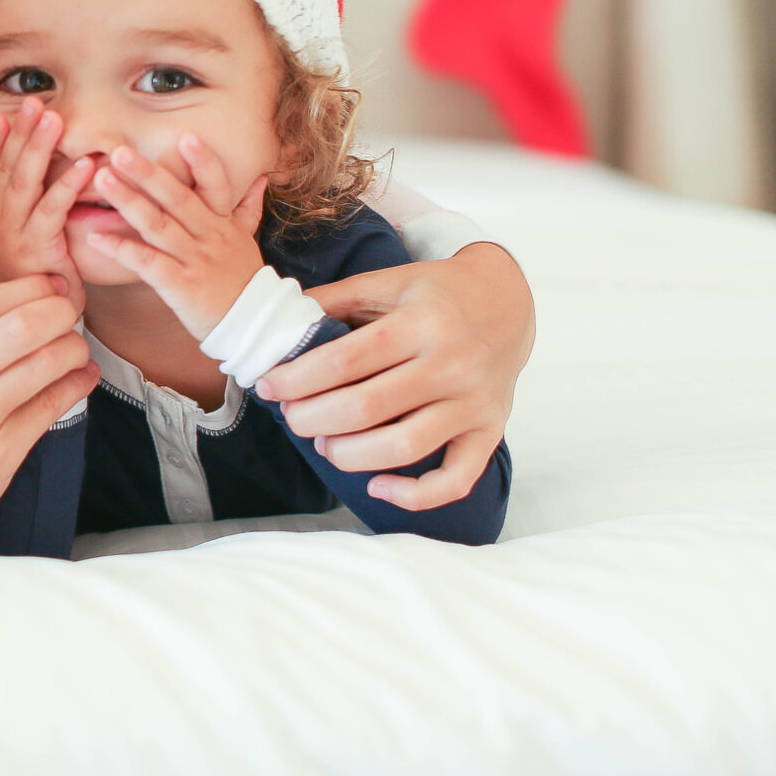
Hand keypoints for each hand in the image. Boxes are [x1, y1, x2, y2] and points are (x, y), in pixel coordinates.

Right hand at [0, 96, 93, 312]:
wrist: (34, 324)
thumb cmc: (25, 280)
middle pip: (4, 169)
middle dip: (18, 133)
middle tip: (33, 102)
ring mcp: (13, 236)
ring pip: (22, 184)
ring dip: (38, 149)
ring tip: (54, 120)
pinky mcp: (38, 250)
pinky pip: (52, 211)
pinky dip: (66, 185)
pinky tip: (84, 166)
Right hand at [0, 274, 97, 565]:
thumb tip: (24, 302)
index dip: (32, 287)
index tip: (53, 286)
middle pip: (22, 326)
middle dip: (60, 313)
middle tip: (71, 315)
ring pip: (43, 364)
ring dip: (73, 349)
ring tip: (76, 349)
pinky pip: (50, 407)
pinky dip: (76, 385)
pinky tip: (82, 378)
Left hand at [81, 134, 269, 339]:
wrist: (253, 327)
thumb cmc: (242, 280)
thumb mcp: (248, 240)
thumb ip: (248, 206)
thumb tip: (259, 176)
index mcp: (223, 223)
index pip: (215, 185)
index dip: (203, 161)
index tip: (185, 136)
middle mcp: (209, 236)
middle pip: (178, 199)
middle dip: (148, 173)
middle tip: (119, 151)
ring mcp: (194, 260)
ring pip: (158, 225)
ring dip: (128, 201)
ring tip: (103, 180)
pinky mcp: (179, 285)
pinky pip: (146, 263)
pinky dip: (121, 249)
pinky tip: (97, 237)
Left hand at [256, 242, 532, 510]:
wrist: (507, 301)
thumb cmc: (436, 293)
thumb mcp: (387, 280)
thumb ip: (334, 299)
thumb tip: (277, 323)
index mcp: (420, 322)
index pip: (344, 360)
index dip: (297, 379)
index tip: (268, 386)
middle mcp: (450, 364)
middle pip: (365, 408)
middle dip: (312, 419)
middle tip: (292, 417)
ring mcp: (472, 403)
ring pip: (402, 448)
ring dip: (350, 455)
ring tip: (325, 445)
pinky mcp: (489, 432)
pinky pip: (456, 479)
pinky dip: (415, 495)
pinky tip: (378, 487)